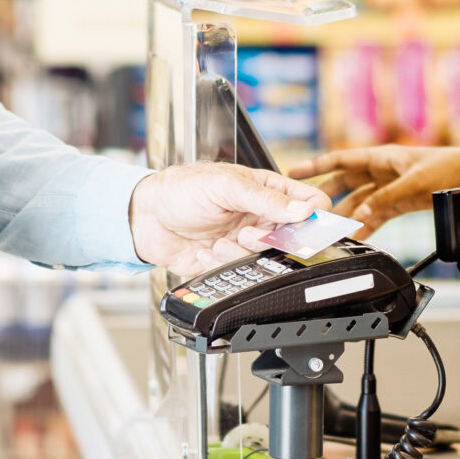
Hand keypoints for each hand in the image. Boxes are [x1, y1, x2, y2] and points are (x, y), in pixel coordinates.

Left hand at [129, 163, 330, 272]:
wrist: (144, 216)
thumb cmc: (182, 189)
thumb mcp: (226, 186)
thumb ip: (266, 198)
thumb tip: (304, 209)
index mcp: (267, 191)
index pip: (310, 203)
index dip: (315, 215)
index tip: (304, 224)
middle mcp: (261, 218)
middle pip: (292, 238)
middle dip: (270, 240)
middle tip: (247, 233)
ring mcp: (246, 241)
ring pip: (267, 259)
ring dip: (242, 252)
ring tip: (220, 241)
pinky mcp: (229, 263)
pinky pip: (241, 273)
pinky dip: (223, 264)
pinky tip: (206, 250)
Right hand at [291, 147, 459, 227]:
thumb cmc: (450, 169)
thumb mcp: (414, 184)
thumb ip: (385, 200)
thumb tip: (360, 216)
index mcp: (383, 156)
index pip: (342, 160)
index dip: (316, 166)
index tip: (293, 172)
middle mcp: (383, 170)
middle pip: (345, 183)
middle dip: (325, 196)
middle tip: (304, 210)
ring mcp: (391, 187)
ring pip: (359, 202)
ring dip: (346, 216)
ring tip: (328, 231)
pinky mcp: (401, 202)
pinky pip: (376, 214)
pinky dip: (366, 226)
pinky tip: (356, 238)